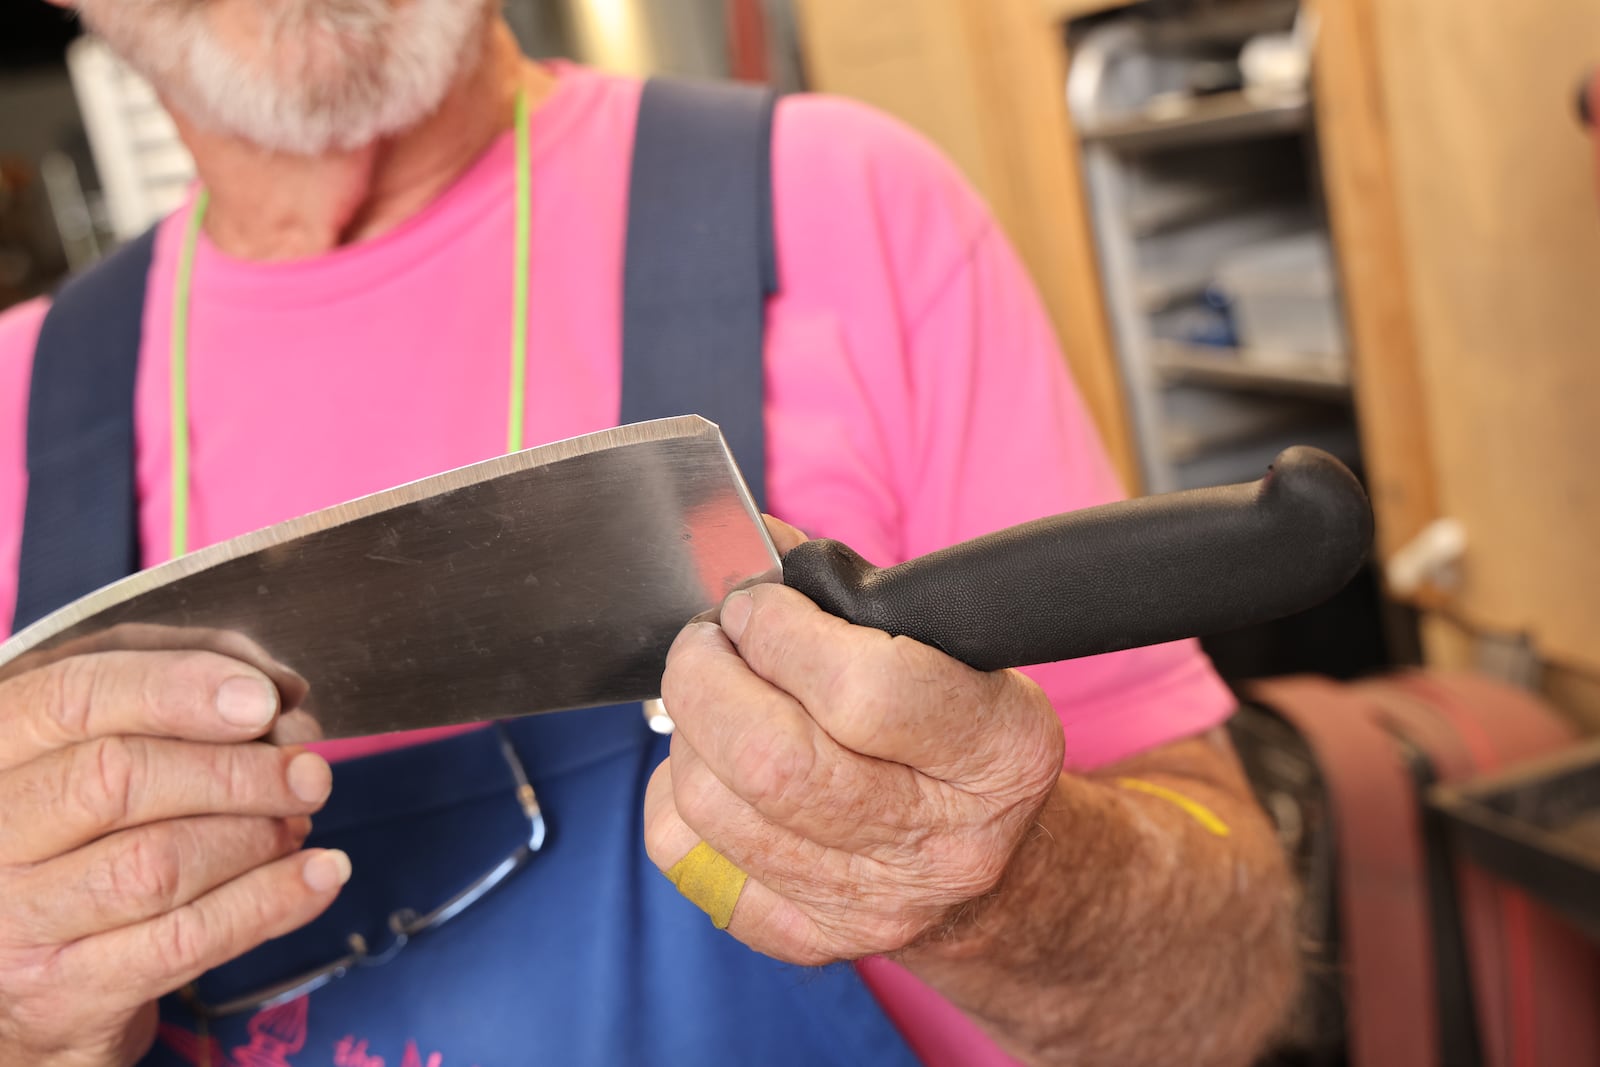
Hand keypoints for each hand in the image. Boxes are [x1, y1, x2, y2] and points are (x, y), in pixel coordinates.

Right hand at [0, 650, 349, 1065]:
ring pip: (156, 864)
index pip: (71, 699)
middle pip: (116, 780)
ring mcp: (15, 920)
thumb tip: (274, 687)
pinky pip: (186, 941)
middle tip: (308, 772)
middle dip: (236, 770)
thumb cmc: (86, 831)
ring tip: (298, 820)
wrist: (32, 977)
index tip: (262, 700)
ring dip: (256, 835)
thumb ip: (180, 691)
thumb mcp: (108, 740)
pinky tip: (318, 874)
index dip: (176, 690)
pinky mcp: (64, 992)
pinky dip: (271, 900)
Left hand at [644, 519, 1064, 963]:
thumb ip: (850, 600)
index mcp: (1000, 752)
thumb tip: (752, 544)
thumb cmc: (951, 729)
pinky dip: (677, 796)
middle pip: (771, 759)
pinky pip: (688, 856)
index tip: (757, 606)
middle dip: (708, 676)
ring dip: (688, 730)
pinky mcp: (810, 939)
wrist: (989, 866)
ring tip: (713, 695)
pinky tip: (716, 767)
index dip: (784, 634)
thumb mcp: (946, 651)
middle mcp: (945, 843)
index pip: (866, 691)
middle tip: (707, 641)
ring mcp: (875, 905)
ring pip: (714, 805)